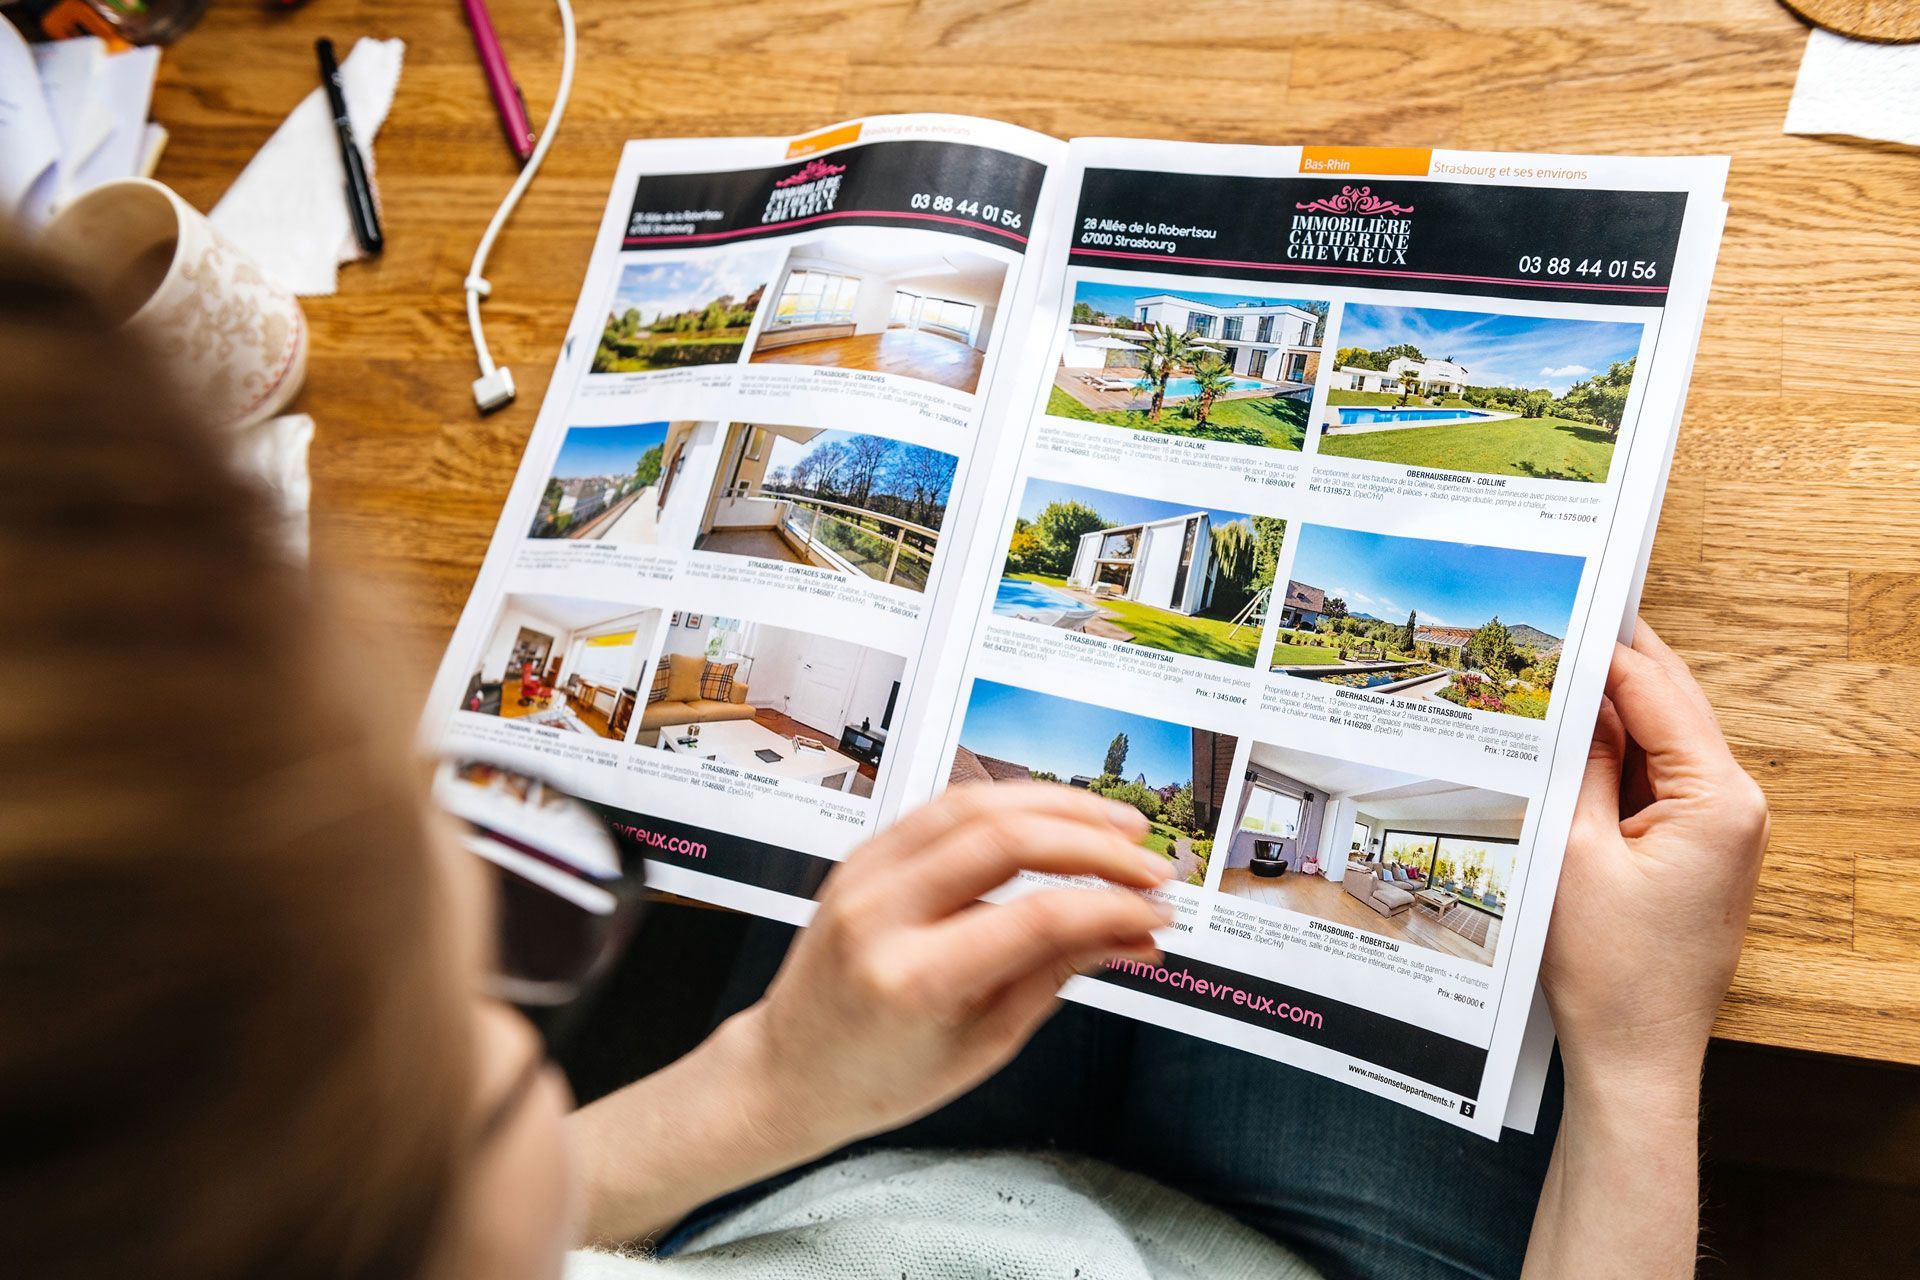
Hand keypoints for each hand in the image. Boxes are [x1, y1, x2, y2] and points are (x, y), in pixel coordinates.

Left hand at [730, 781, 1172, 1151]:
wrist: (789, 1070)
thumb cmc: (878, 1076)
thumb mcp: (984, 1044)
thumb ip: (1057, 975)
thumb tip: (1133, 934)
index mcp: (911, 980)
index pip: (1034, 917)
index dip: (1110, 906)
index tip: (1156, 914)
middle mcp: (881, 915)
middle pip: (1005, 840)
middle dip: (1095, 843)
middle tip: (1151, 864)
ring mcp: (863, 875)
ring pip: (975, 803)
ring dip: (1059, 805)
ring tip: (1119, 824)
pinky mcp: (863, 854)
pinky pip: (943, 806)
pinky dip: (1009, 803)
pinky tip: (1055, 816)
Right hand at [1543, 619, 1768, 1090]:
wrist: (1633, 1055)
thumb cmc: (1608, 971)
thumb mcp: (1572, 850)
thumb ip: (1582, 763)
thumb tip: (1578, 695)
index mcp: (1719, 800)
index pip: (1658, 693)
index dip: (1605, 650)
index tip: (1561, 615)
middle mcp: (1736, 806)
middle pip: (1674, 705)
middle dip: (1620, 664)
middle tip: (1564, 622)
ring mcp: (1722, 829)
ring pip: (1665, 738)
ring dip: (1617, 709)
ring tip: (1557, 674)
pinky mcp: (1698, 850)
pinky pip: (1658, 780)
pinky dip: (1620, 755)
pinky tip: (1574, 742)